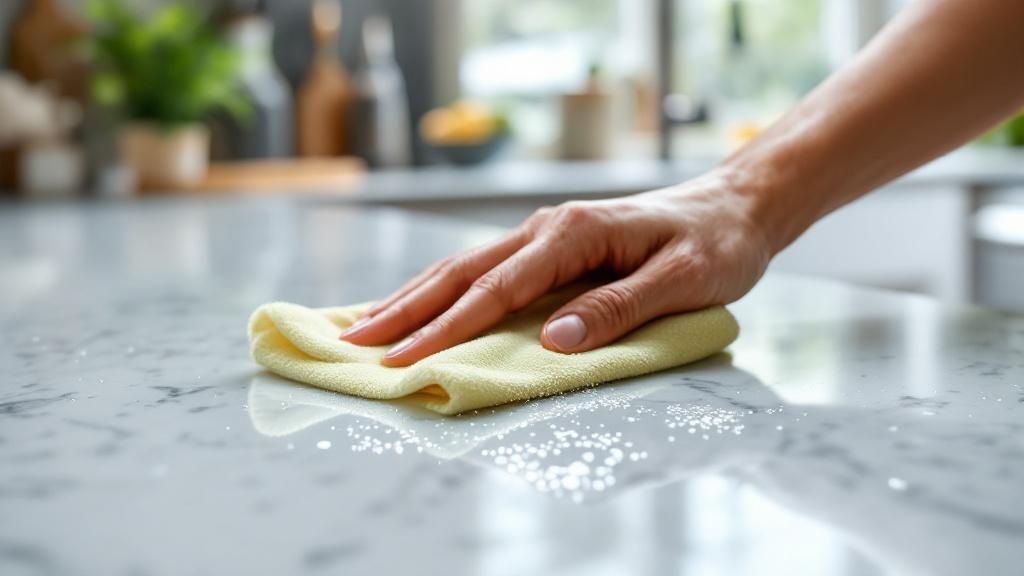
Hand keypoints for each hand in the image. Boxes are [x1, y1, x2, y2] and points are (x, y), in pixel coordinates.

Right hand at [341, 171, 772, 366]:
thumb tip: (554, 342)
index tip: (403, 359)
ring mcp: (545, 234)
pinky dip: (443, 289)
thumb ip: (618, 309)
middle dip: (406, 310)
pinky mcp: (550, 247)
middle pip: (462, 272)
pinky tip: (420, 303)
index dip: (446, 327)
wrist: (732, 207)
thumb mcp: (683, 280)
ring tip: (366, 324)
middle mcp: (548, 229)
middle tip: (354, 343)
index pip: (496, 288)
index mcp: (573, 234)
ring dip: (413, 297)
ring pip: (464, 267)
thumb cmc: (714, 245)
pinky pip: (485, 269)